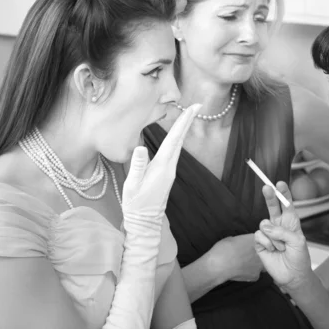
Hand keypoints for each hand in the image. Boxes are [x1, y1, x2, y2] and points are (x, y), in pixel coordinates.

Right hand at [122, 104, 198, 227]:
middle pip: (180, 139)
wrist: (145, 222)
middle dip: (187, 121)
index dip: (183, 122)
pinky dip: (176, 139)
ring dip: (182, 129)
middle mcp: (170, 167)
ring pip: (178, 145)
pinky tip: (176, 135)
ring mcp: (170, 170)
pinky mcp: (167, 174)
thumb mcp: (132, 185)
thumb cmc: (136, 204)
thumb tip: (141, 147)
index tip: (193, 109)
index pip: (174, 139)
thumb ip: (137, 166)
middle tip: (196, 106)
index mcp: (162, 166)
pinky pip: (174, 151)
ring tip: (187, 114)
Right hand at [209, 234, 262, 281]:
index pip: (261, 239)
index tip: (247, 245)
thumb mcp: (232, 238)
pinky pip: (255, 274)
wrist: (219, 265)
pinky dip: (249, 273)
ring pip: (261, 264)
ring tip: (243, 264)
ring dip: (255, 263)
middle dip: (257, 254)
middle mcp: (261, 252)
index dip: (254, 243)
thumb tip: (240, 243)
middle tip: (246, 255)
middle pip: (264, 252)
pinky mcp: (256, 276)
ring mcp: (260, 264)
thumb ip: (241, 240)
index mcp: (255, 239)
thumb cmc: (223, 249)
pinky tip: (241, 271)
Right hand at [254, 182, 312, 291]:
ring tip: (281, 247)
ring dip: (274, 236)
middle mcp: (279, 225)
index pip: (287, 204)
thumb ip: (283, 231)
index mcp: (291, 222)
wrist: (292, 276)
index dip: (283, 193)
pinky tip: (272, 250)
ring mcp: (269, 233)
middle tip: (267, 187)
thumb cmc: (299, 258)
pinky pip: (259, 235)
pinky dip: (267, 243)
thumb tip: (267, 227)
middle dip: (270, 196)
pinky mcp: (260, 242)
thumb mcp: (297, 242)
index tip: (280, 183)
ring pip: (264, 223)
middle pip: (273, 206)